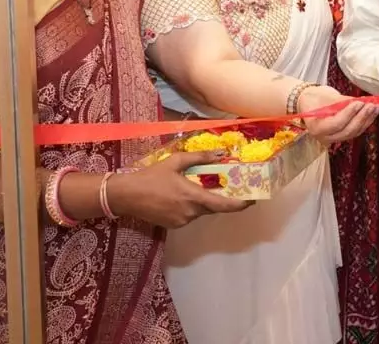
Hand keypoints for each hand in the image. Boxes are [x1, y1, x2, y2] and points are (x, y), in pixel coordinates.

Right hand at [110, 150, 251, 228]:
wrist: (126, 196)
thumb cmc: (151, 176)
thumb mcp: (175, 161)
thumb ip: (200, 158)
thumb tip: (222, 153)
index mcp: (193, 196)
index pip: (224, 205)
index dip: (241, 204)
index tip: (253, 199)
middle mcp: (190, 212)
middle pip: (213, 207)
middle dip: (221, 198)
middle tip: (226, 185)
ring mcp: (182, 221)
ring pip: (201, 211)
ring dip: (203, 201)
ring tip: (194, 186)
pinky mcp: (174, 226)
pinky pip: (190, 215)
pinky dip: (192, 206)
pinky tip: (180, 195)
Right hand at [298, 85, 378, 142]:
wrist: (310, 103)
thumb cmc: (315, 98)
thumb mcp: (325, 96)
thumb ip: (343, 101)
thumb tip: (361, 101)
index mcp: (317, 128)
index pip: (336, 124)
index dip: (349, 114)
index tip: (359, 102)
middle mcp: (326, 137)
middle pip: (347, 131)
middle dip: (362, 117)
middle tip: (372, 105)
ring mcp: (335, 138)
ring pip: (354, 132)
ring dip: (368, 119)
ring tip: (377, 107)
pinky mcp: (343, 135)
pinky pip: (357, 130)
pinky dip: (366, 121)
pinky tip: (374, 111)